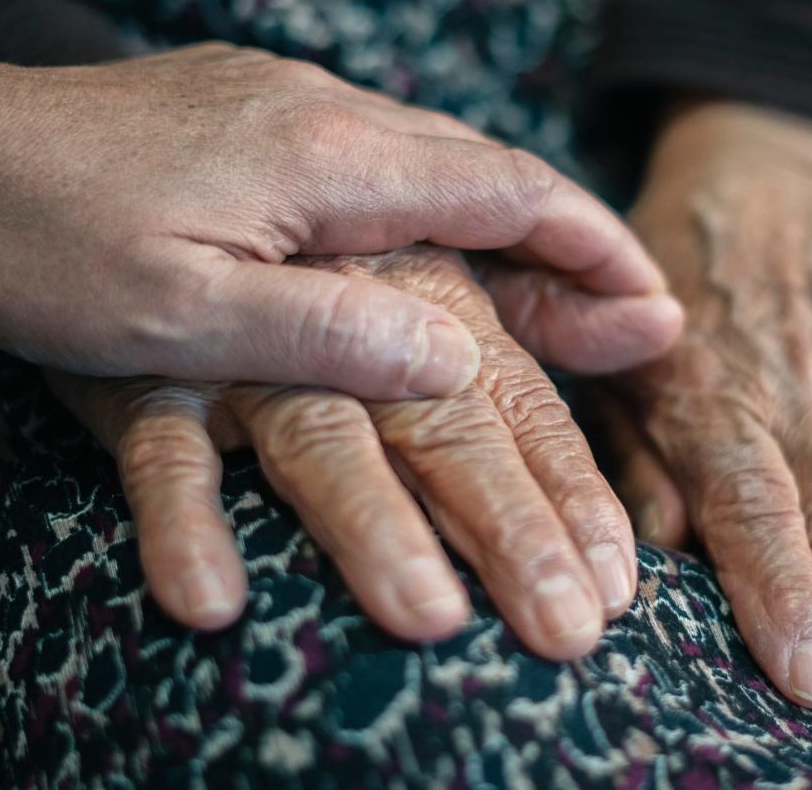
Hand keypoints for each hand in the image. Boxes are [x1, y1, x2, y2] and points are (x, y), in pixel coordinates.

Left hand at [0, 0, 671, 395]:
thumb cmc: (42, 242)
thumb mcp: (179, 319)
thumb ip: (328, 333)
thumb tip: (462, 351)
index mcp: (328, 160)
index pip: (505, 191)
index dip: (591, 245)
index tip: (652, 299)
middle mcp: (328, 113)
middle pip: (489, 172)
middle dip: (570, 242)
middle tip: (629, 317)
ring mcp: (291, 106)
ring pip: (438, 164)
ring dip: (508, 227)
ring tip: (555, 300)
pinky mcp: (256, 116)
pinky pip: (383, 162)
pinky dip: (441, 212)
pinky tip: (437, 256)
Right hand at [48, 246, 643, 658]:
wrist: (146, 184)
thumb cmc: (311, 251)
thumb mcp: (437, 273)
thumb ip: (537, 307)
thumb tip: (665, 318)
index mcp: (431, 287)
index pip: (520, 396)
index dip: (572, 486)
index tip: (618, 578)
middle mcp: (354, 311)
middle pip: (445, 423)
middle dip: (510, 522)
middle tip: (563, 626)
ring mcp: (252, 347)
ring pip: (323, 435)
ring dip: (375, 524)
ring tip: (430, 619)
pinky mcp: (150, 374)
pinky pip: (164, 447)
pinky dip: (184, 517)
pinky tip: (215, 598)